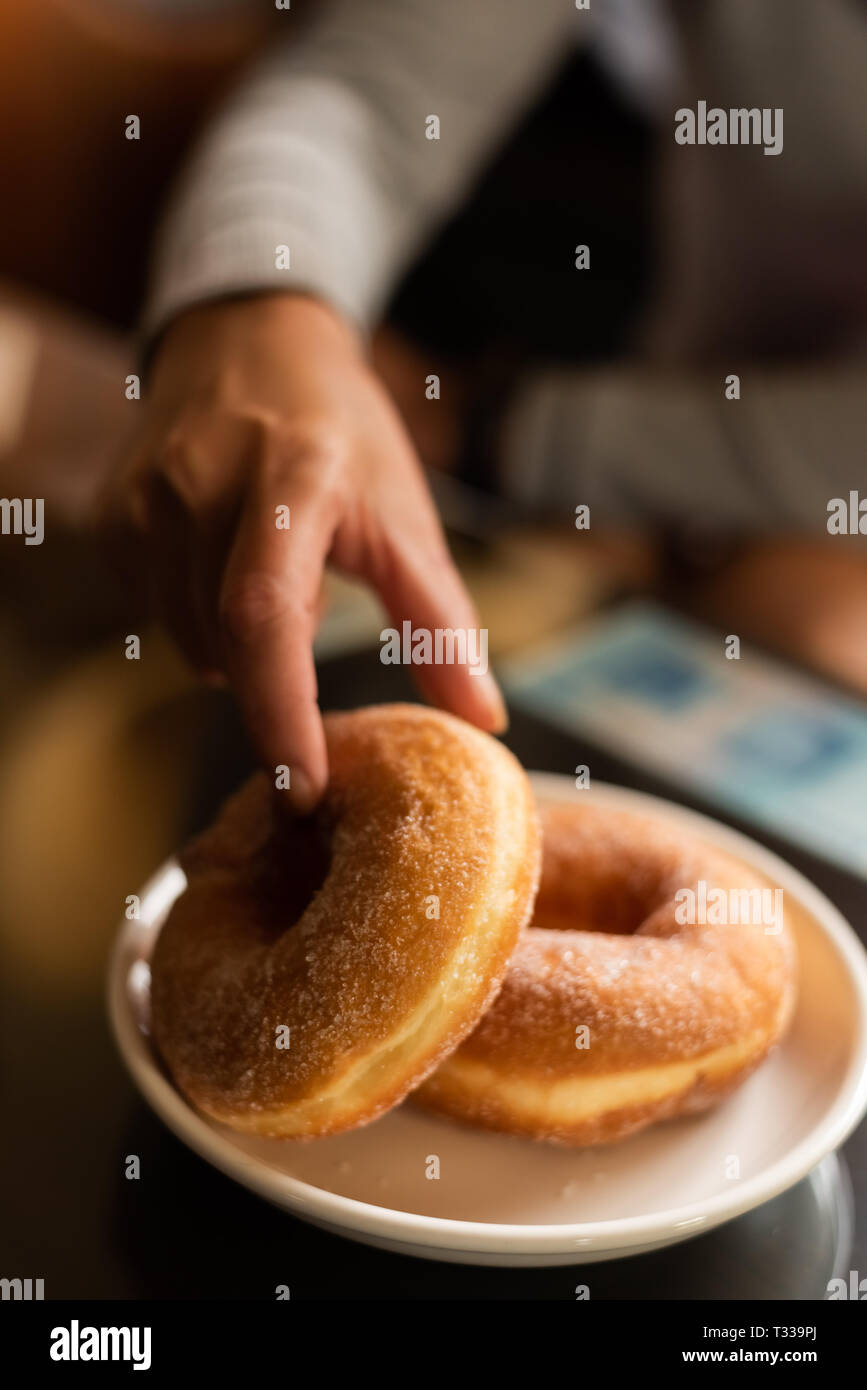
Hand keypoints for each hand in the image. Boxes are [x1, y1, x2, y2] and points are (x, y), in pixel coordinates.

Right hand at [96, 294, 505, 810]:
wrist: (248, 340)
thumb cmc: (340, 431)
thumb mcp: (403, 510)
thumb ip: (439, 618)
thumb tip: (483, 719)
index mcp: (292, 478)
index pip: (268, 615)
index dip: (280, 711)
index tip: (305, 787)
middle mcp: (202, 485)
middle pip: (229, 645)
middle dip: (274, 687)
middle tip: (312, 663)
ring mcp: (145, 500)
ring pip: (191, 640)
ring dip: (242, 648)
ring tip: (276, 578)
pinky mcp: (113, 518)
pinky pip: (158, 614)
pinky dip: (202, 618)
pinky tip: (228, 565)